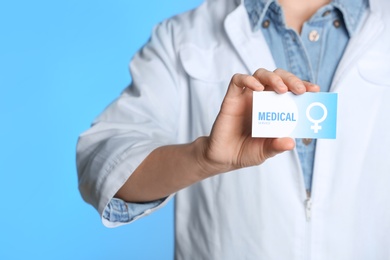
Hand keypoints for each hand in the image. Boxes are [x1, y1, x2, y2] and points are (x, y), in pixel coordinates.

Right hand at [201, 68, 319, 174]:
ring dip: (274, 78)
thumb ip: (276, 147)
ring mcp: (247, 97)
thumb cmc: (246, 151)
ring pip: (261, 74)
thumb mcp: (265, 151)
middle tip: (300, 90)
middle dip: (291, 79)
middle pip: (278, 77)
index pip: (291, 90)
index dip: (303, 86)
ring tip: (282, 90)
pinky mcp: (231, 98)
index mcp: (275, 108)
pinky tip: (257, 88)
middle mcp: (263, 99)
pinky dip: (248, 80)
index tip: (315, 90)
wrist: (223, 157)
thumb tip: (291, 142)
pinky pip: (238, 80)